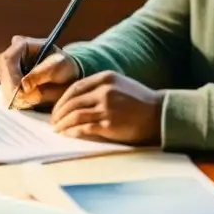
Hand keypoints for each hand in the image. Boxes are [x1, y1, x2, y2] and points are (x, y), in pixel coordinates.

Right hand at [0, 35, 80, 110]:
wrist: (66, 75)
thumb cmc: (63, 66)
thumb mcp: (58, 66)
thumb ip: (41, 75)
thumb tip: (23, 86)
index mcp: (22, 44)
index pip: (8, 60)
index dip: (12, 77)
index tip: (22, 92)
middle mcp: (10, 55)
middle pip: (2, 73)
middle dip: (13, 90)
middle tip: (28, 101)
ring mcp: (7, 69)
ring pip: (3, 87)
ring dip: (17, 97)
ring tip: (36, 97)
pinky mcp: (8, 83)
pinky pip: (7, 96)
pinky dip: (18, 101)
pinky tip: (31, 99)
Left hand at [50, 71, 164, 144]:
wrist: (160, 114)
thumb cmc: (141, 102)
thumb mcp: (120, 86)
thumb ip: (100, 89)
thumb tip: (76, 101)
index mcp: (105, 78)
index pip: (74, 87)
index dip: (61, 100)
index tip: (56, 110)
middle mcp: (104, 90)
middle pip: (71, 101)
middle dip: (58, 113)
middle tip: (53, 123)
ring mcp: (107, 107)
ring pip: (74, 115)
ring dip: (62, 124)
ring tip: (57, 130)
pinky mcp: (109, 123)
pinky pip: (84, 127)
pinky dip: (72, 132)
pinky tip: (68, 135)